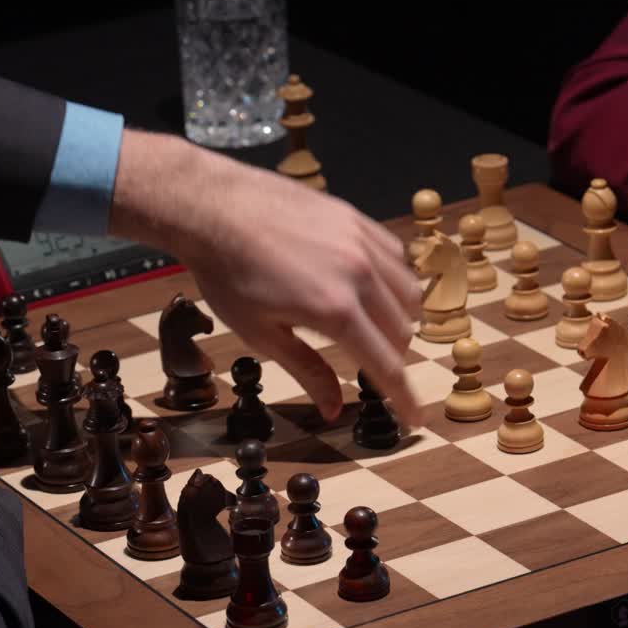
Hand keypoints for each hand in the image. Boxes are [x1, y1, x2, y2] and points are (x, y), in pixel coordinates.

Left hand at [110, 130, 422, 425]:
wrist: (212, 208)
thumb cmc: (228, 272)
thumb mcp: (261, 334)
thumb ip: (307, 370)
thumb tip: (333, 408)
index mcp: (335, 310)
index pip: (387, 365)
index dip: (404, 398)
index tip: (415, 419)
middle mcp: (359, 274)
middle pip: (402, 332)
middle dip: (392, 357)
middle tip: (370, 366)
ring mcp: (361, 242)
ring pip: (408, 294)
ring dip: (398, 319)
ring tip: (371, 326)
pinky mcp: (356, 218)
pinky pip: (397, 257)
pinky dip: (392, 280)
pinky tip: (368, 286)